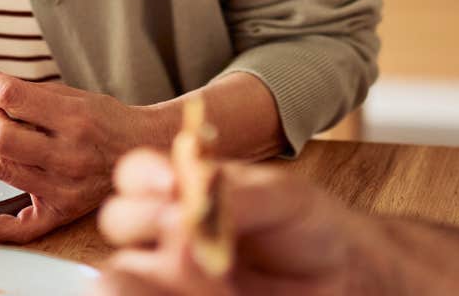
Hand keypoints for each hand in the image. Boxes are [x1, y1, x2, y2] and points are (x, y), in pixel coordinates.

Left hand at [0, 60, 165, 242]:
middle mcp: (70, 156)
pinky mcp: (62, 212)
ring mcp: (65, 189)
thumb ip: (32, 94)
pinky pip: (21, 228)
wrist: (144, 151)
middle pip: (3, 136)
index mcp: (76, 118)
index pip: (13, 97)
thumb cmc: (107, 120)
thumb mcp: (76, 95)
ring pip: (3, 170)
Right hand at [93, 150, 358, 294]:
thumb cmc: (307, 224)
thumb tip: (187, 208)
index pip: (135, 174)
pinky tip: (217, 292)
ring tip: (213, 278)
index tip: (171, 185)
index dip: (143, 176)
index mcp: (182, 187)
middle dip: (144, 220)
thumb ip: (238, 196)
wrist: (340, 272)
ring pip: (128, 270)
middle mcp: (164, 230)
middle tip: (185, 230)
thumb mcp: (283, 197)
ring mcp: (169, 273)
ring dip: (158, 270)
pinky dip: (183, 293)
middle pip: (118, 219)